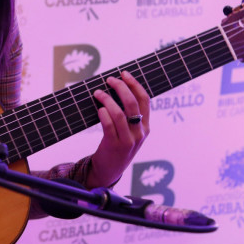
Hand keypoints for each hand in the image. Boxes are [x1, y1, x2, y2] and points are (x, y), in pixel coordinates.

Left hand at [88, 70, 149, 188]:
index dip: (135, 84)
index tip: (124, 73)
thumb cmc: (117, 145)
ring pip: (120, 114)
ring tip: (98, 93)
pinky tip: (99, 109)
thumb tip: (117, 88)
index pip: (144, 100)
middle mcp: (140, 132)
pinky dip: (104, 114)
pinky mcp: (115, 146)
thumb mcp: (130, 131)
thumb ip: (128, 115)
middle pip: (133, 103)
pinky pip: (109, 126)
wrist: (110, 170)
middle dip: (121, 87)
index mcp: (146, 126)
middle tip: (109, 79)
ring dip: (107, 99)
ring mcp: (128, 140)